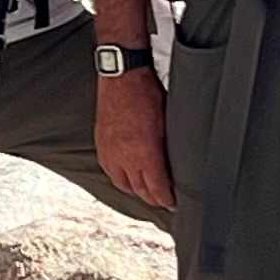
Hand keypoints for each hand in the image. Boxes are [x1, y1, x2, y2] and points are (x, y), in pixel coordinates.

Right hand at [96, 60, 172, 210]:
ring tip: (147, 193)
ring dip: (136, 191)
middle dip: (153, 198)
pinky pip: (110, 171)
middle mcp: (125, 158)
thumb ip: (169, 147)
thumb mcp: (167, 122)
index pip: (157, 188)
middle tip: (163, 200)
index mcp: (145, 154)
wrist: (122, 76)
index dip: (166, 199)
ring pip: (123, 184)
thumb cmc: (146, 93)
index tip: (173, 203)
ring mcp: (111, 152)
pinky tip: (126, 177)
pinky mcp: (101, 145)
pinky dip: (120, 179)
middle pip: (140, 190)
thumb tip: (178, 162)